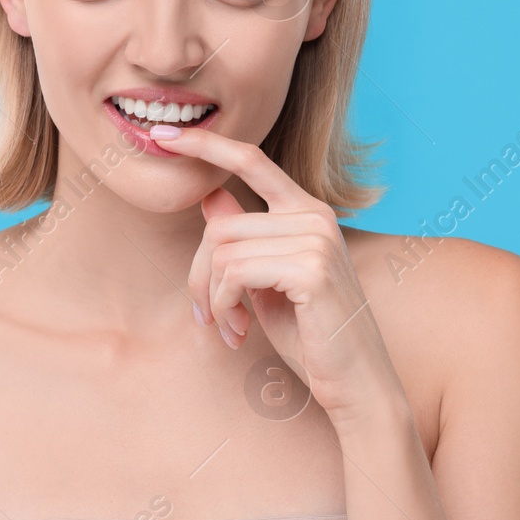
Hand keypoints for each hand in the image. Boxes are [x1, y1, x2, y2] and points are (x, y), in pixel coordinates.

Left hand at [149, 124, 405, 423]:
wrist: (355, 383)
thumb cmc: (311, 336)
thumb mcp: (265, 283)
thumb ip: (243, 240)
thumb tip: (211, 196)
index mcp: (306, 211)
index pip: (250, 159)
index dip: (205, 144)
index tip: (164, 136)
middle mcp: (314, 215)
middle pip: (219, 225)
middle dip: (199, 277)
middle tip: (208, 318)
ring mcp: (316, 238)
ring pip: (221, 251)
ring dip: (212, 299)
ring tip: (230, 328)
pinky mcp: (311, 268)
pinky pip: (235, 273)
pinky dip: (225, 306)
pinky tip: (240, 332)